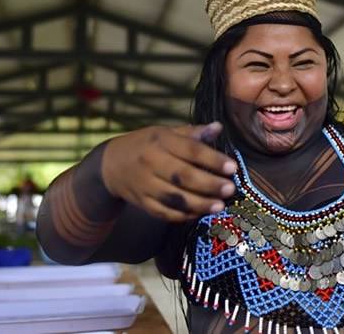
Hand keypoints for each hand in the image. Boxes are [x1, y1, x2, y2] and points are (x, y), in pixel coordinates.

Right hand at [101, 122, 236, 221]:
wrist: (110, 165)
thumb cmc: (147, 145)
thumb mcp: (167, 132)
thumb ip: (193, 133)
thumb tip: (219, 127)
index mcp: (160, 141)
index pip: (190, 150)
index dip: (213, 159)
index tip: (233, 167)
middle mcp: (151, 162)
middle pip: (183, 176)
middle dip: (209, 184)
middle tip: (230, 189)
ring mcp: (145, 185)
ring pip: (174, 198)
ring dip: (199, 204)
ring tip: (220, 206)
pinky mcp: (142, 203)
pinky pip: (164, 212)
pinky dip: (184, 215)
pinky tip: (200, 213)